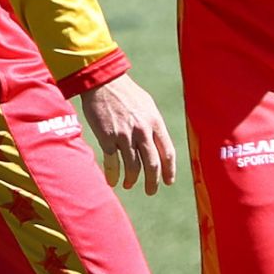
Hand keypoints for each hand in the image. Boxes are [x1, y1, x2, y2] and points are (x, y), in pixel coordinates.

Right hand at [80, 72, 176, 195]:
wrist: (103, 82)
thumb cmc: (126, 93)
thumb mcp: (147, 106)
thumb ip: (153, 126)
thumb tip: (159, 145)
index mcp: (155, 122)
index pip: (167, 152)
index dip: (169, 170)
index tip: (168, 181)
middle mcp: (142, 130)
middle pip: (152, 163)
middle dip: (153, 182)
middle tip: (151, 191)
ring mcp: (125, 135)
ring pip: (133, 167)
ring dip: (132, 180)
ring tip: (130, 184)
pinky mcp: (107, 138)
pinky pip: (113, 163)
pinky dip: (113, 175)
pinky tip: (113, 181)